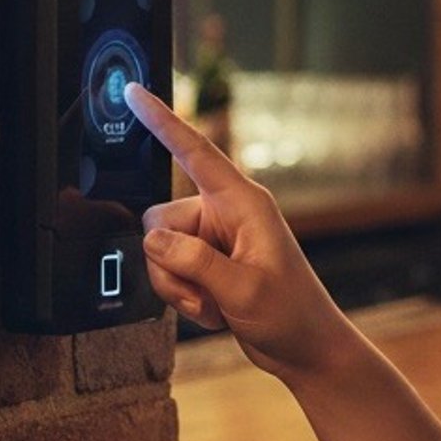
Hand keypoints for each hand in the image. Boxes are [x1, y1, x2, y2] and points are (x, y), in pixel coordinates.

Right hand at [122, 80, 355, 384]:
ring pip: (158, 251)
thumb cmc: (291, 314)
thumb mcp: (242, 289)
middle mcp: (226, 214)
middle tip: (207, 293)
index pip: (195, 151)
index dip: (163, 120)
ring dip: (178, 287)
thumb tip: (154, 240)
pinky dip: (184, 296)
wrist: (305, 348)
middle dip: (170, 265)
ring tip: (216, 305)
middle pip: (160, 220)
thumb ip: (194, 261)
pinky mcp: (207, 262)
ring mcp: (215, 239)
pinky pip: (168, 271)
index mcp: (244, 203)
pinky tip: (215, 311)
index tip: (135, 92)